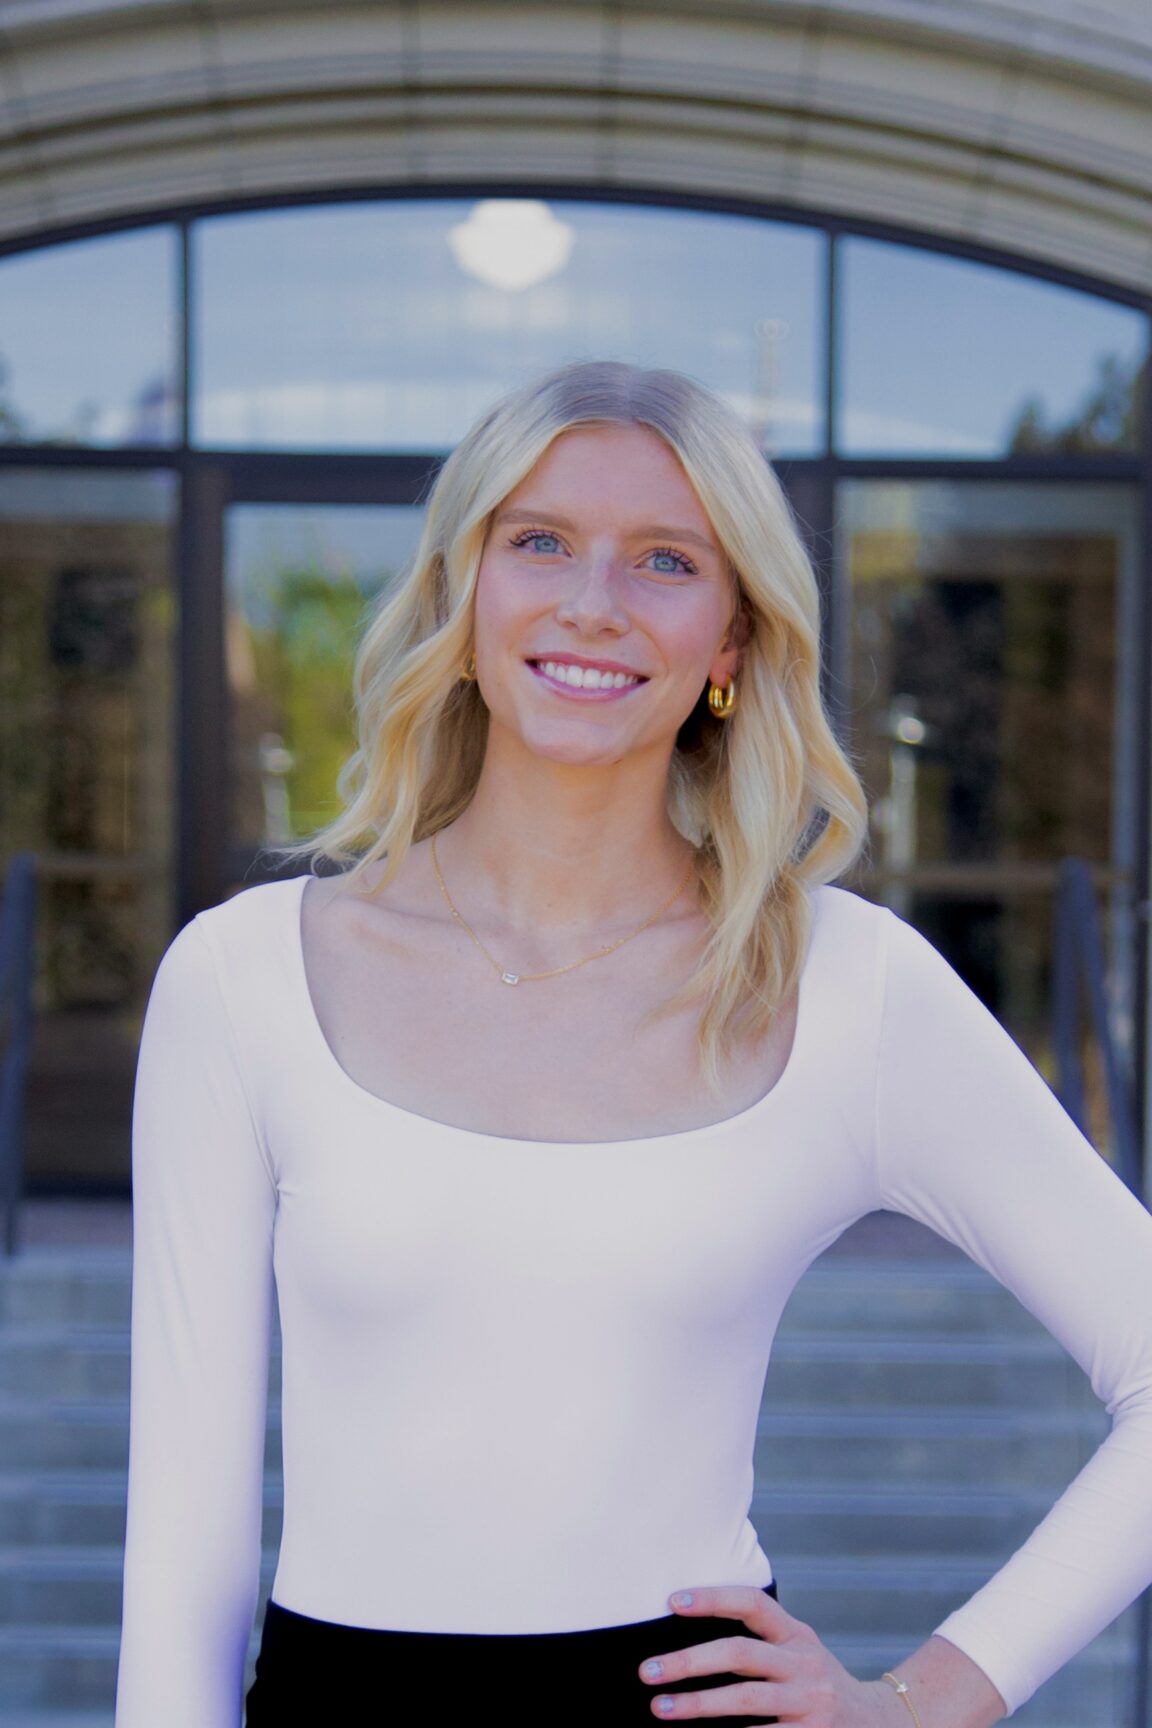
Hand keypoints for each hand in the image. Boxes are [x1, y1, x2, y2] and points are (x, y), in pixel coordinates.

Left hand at [637, 1585, 902, 1722]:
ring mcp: (812, 1702)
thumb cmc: (817, 1687)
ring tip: (659, 1706)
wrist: (883, 1724)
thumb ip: (760, 1643)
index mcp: (797, 1635)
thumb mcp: (798, 1654)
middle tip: (646, 1671)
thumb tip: (687, 1645)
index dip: (712, 1597)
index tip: (671, 1600)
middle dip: (689, 1661)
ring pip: (746, 1698)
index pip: (752, 1602)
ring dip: (698, 1704)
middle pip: (740, 1653)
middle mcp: (806, 1663)